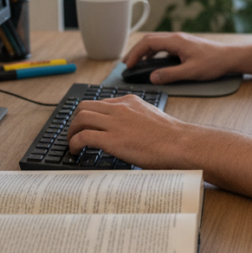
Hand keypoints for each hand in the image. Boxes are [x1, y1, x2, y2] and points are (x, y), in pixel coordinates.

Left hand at [66, 94, 197, 168]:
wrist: (179, 144)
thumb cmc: (172, 137)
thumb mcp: (151, 117)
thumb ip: (136, 119)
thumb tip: (129, 131)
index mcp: (130, 101)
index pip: (101, 103)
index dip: (90, 115)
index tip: (87, 125)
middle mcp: (120, 108)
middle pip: (85, 107)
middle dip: (76, 120)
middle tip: (75, 133)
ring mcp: (115, 122)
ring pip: (81, 118)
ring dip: (72, 131)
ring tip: (72, 143)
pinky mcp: (112, 139)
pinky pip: (83, 136)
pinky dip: (74, 143)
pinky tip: (75, 151)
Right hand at [122, 33, 238, 84]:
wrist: (230, 57)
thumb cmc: (213, 63)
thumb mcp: (190, 72)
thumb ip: (170, 75)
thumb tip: (153, 77)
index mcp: (175, 41)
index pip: (148, 43)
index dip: (135, 53)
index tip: (128, 64)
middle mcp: (176, 38)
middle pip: (149, 40)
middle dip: (136, 51)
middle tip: (127, 64)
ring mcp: (180, 40)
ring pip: (156, 41)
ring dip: (144, 51)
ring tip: (136, 62)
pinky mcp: (184, 45)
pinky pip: (164, 45)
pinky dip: (154, 52)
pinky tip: (153, 61)